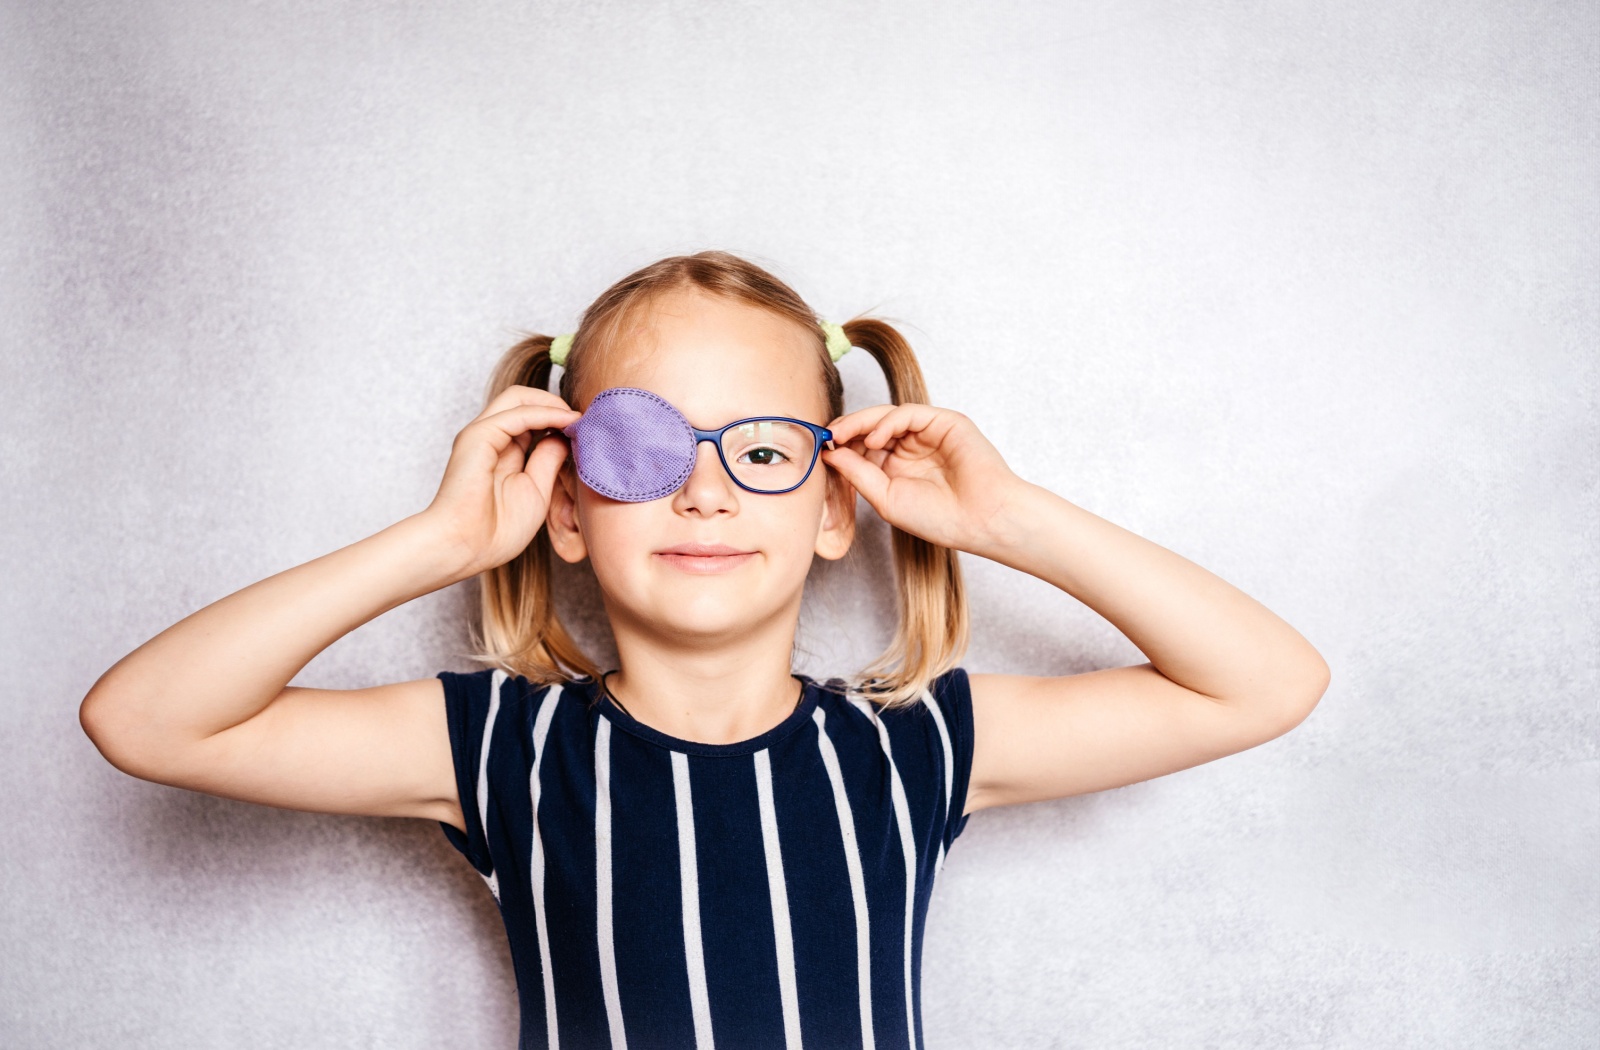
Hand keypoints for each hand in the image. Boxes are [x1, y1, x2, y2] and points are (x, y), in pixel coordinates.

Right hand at [418, 385, 579, 575]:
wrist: (466, 548)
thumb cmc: (497, 530)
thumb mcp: (537, 490)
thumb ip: (549, 460)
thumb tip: (565, 435)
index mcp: (501, 451)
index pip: (530, 419)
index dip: (558, 419)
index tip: (584, 430)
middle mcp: (490, 438)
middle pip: (523, 400)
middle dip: (556, 403)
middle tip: (582, 419)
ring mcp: (482, 434)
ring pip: (518, 397)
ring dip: (553, 403)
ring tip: (577, 418)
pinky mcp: (479, 436)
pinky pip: (517, 413)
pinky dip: (545, 412)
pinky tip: (567, 421)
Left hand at [820, 403, 1026, 553]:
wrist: (981, 521)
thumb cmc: (940, 518)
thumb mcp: (886, 499)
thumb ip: (859, 474)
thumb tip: (830, 454)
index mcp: (897, 467)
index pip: (862, 447)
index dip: (842, 446)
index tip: (820, 450)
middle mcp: (911, 447)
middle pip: (871, 428)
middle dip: (846, 430)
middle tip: (826, 437)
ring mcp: (928, 433)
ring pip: (886, 416)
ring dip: (861, 423)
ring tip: (842, 436)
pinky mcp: (944, 422)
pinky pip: (908, 413)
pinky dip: (887, 422)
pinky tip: (874, 440)